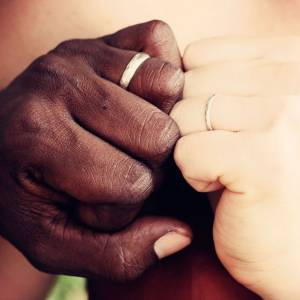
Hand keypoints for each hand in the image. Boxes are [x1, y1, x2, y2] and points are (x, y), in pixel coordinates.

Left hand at [0, 20, 190, 280]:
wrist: (2, 144)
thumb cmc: (29, 192)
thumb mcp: (57, 243)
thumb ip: (118, 255)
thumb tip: (180, 236)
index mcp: (38, 139)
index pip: (131, 183)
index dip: (121, 205)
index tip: (93, 199)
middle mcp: (57, 83)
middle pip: (159, 135)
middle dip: (146, 164)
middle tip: (114, 166)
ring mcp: (81, 53)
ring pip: (168, 88)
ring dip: (156, 121)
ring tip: (126, 134)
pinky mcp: (100, 37)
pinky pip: (159, 42)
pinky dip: (160, 75)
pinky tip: (136, 99)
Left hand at [172, 37, 299, 298]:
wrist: (291, 242)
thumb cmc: (259, 174)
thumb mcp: (240, 114)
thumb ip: (215, 82)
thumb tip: (166, 69)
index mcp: (286, 59)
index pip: (198, 54)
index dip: (193, 93)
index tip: (218, 124)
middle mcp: (290, 78)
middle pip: (186, 83)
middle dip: (190, 123)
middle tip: (221, 152)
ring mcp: (279, 116)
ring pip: (180, 116)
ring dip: (190, 148)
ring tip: (224, 169)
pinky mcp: (262, 158)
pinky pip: (186, 151)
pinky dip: (193, 175)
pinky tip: (225, 189)